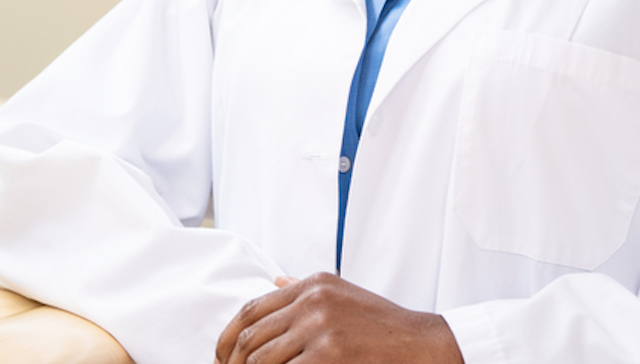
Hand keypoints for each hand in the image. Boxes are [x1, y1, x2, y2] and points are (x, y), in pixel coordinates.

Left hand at [213, 272, 463, 363]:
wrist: (419, 344)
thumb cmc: (381, 325)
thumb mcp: (342, 295)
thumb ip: (304, 290)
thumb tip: (274, 283)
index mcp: (314, 284)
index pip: (252, 308)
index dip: (227, 337)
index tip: (220, 358)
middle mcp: (313, 300)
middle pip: (250, 336)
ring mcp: (320, 327)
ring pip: (260, 360)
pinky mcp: (328, 354)